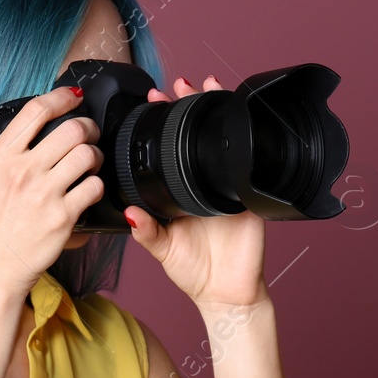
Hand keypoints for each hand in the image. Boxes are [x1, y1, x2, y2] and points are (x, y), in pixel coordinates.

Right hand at [0, 85, 103, 299]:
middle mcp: (23, 171)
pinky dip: (97, 185)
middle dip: (87, 127)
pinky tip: (90, 189)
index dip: (61, 97)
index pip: (36, 111)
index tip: (73, 97)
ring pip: (87, 155)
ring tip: (92, 162)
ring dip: (96, 155)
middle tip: (89, 134)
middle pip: (72, 129)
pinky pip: (94, 187)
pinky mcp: (64, 217)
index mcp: (0, 158)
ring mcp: (45, 193)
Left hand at [123, 75, 269, 309]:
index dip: (162, 123)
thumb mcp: (163, 251)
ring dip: (218, 110)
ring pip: (222, 140)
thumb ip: (146, 233)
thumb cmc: (194, 272)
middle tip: (178, 85)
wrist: (227, 293)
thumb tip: (128, 215)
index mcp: (179, 191)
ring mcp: (227, 185)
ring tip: (209, 84)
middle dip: (190, 105)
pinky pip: (248, 161)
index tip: (152, 100)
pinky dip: (245, 139)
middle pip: (196, 135)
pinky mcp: (249, 194)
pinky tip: (239, 118)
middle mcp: (201, 183)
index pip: (168, 148)